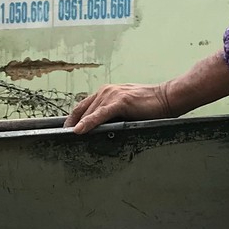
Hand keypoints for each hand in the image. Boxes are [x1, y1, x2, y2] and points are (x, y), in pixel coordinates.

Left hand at [68, 50, 228, 133]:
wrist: (167, 97)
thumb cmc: (150, 105)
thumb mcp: (126, 107)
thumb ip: (112, 113)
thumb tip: (102, 128)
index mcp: (106, 92)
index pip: (83, 106)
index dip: (72, 118)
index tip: (64, 130)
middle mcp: (106, 91)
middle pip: (82, 110)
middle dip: (71, 124)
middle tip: (60, 138)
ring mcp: (112, 95)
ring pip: (89, 113)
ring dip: (77, 125)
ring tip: (66, 137)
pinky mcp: (120, 102)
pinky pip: (100, 115)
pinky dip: (88, 123)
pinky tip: (79, 131)